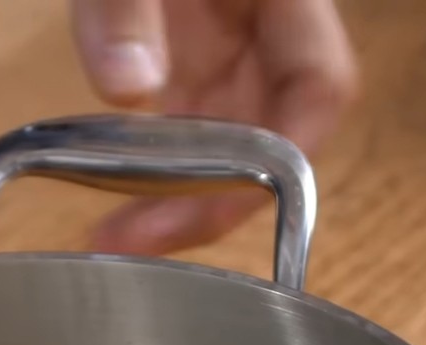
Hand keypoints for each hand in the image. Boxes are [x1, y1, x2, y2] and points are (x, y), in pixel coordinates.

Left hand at [71, 0, 357, 253]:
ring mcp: (224, 42)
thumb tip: (131, 91)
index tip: (223, 202)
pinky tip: (106, 194)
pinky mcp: (185, 50)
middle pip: (268, 134)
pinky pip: (182, 123)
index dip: (284, 157)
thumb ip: (125, 6)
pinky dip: (148, 166)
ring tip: (113, 238)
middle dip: (209, 201)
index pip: (319, 88)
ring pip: (223, 140)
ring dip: (176, 197)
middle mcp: (264, 25)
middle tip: (135, 241)